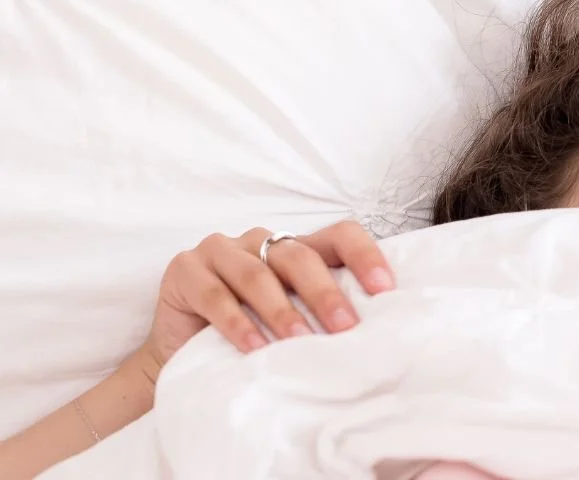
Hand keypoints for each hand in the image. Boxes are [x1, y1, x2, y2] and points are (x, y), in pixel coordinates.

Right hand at [140, 221, 395, 370]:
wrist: (181, 353)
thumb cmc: (248, 335)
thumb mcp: (290, 320)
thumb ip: (320, 314)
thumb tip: (373, 335)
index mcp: (294, 247)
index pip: (340, 235)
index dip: (365, 256)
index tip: (386, 290)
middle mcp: (260, 241)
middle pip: (299, 256)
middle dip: (325, 293)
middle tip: (345, 327)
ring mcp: (220, 250)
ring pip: (257, 275)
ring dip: (282, 312)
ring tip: (301, 342)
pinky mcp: (184, 269)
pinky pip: (215, 295)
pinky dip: (237, 324)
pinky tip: (253, 347)